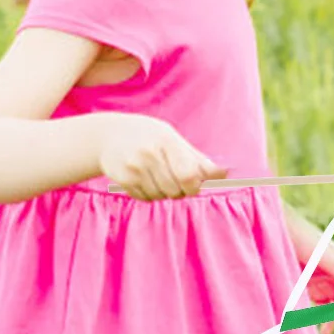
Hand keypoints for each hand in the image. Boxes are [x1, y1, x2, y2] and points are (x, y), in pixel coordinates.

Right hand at [99, 114, 226, 199]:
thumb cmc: (150, 137)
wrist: (109, 135)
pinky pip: (145, 198)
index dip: (194, 186)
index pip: (189, 174)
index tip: (192, 185)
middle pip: (175, 189)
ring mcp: (135, 167)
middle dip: (179, 190)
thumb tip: (224, 174)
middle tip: (172, 179)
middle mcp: (150, 153)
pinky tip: (142, 179)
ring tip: (156, 176)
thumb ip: (197, 159)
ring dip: (163, 193)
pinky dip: (148, 194)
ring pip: (161, 196)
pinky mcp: (123, 179)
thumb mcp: (173, 140)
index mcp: (167, 141)